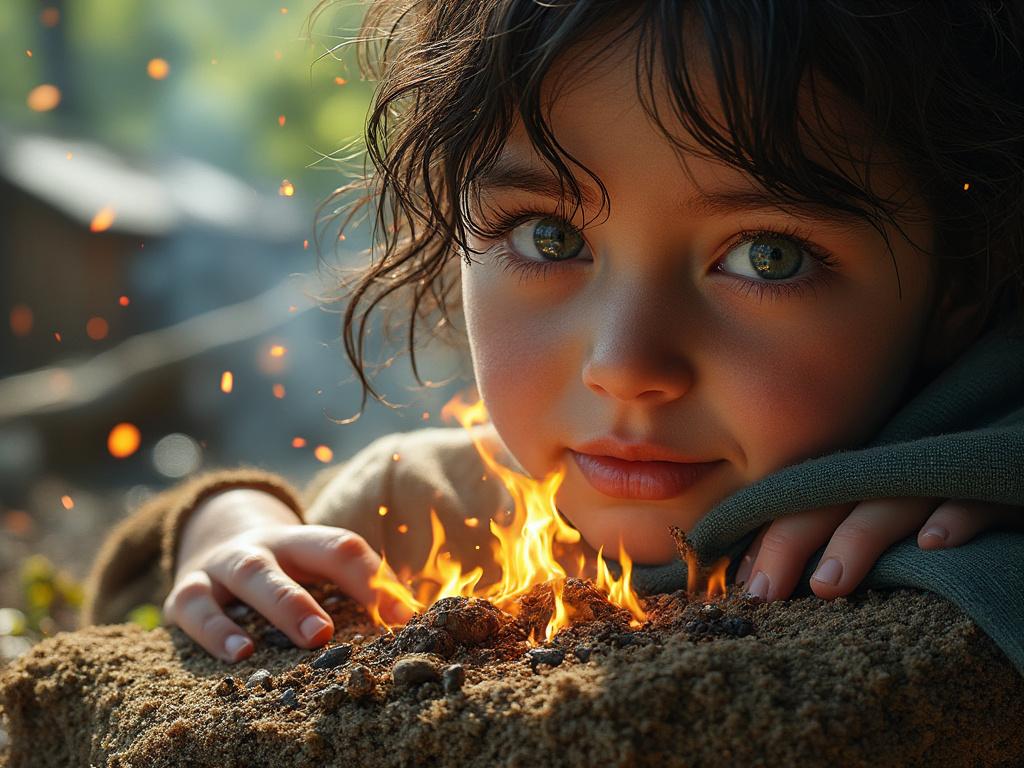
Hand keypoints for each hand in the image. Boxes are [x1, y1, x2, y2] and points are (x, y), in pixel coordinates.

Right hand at [163, 493, 410, 664]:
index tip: (407, 617)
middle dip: (315, 592)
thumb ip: (353, 590)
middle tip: (329, 632)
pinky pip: (194, 607)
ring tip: (302, 637)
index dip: (376, 580)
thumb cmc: (282, 570)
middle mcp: (263, 547)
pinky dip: (215, 629)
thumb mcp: (312, 570)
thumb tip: (411, 619)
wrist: (212, 541)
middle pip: (292, 556)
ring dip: (278, 604)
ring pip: (249, 574)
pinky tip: (239, 654)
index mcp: (302, 542)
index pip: (342, 548)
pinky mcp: (184, 592)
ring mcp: (221, 566)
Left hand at [733, 497, 1022, 601]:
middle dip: (790, 540)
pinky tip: (933, 546)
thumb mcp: (894, 519)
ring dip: (857, 537)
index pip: (806, 500)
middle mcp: (897, 471)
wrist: (1016, 471)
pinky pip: (974, 497)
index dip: (771, 537)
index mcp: (868, 477)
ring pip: (892, 498)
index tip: (744, 587)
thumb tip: (799, 584)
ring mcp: (945, 475)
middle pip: (831, 494)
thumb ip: (855, 540)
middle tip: (762, 594)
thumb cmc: (952, 506)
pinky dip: (956, 517)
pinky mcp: (997, 484)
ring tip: (827, 585)